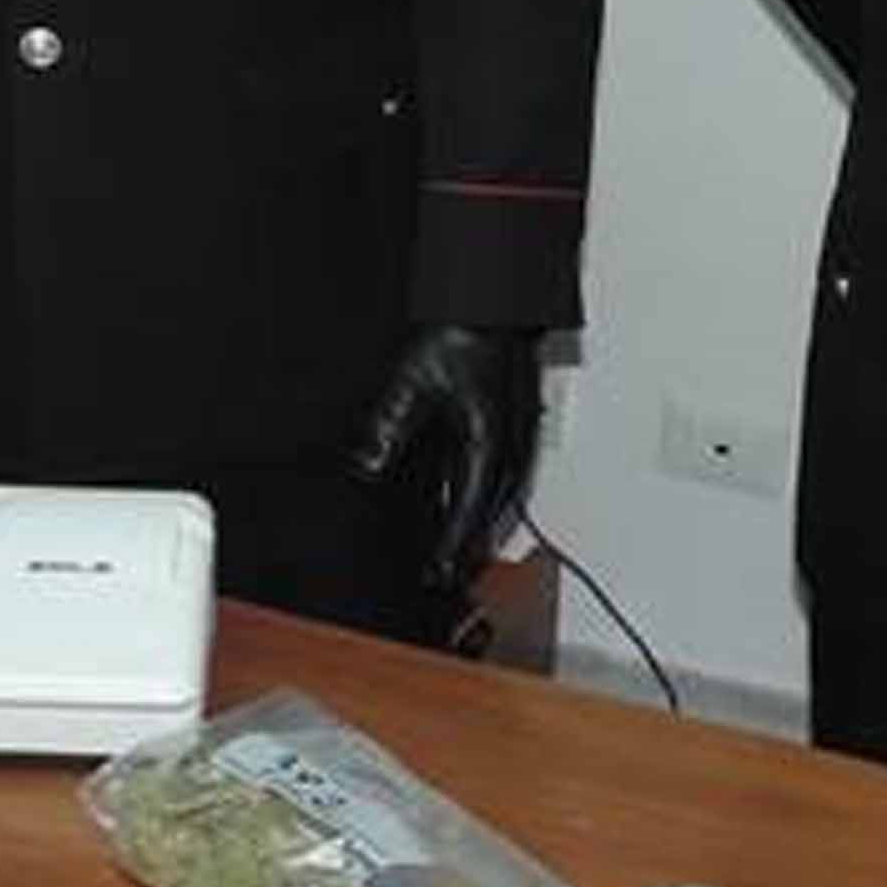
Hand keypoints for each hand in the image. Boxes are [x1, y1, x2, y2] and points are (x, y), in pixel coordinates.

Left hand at [346, 324, 542, 609]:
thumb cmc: (464, 335)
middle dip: (466, 551)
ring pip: (501, 504)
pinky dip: (487, 505)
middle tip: (445, 580)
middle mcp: (510, 451)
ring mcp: (520, 443)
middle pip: (489, 519)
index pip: (467, 515)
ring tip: (459, 558)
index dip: (450, 550)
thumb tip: (367, 467)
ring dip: (479, 531)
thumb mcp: (412, 384)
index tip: (436, 576)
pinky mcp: (518, 432)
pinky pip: (505, 483)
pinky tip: (470, 509)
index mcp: (487, 447)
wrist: (494, 307)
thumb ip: (388, 429)